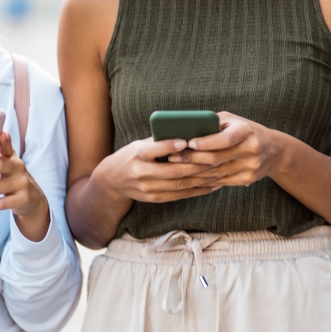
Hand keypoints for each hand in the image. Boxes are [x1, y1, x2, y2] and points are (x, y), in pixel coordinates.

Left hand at [0, 132, 53, 240]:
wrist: (31, 200)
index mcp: (12, 158)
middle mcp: (19, 168)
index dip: (5, 140)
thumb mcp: (6, 166)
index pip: (8, 147)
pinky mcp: (23, 199)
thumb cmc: (10, 180)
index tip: (1, 133)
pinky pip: (2, 202)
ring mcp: (22, 183)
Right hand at [92, 137, 223, 203]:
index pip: (152, 150)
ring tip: (218, 171)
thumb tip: (187, 133)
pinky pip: (180, 195)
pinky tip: (211, 185)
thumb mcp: (138, 145)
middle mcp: (141, 173)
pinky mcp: (154, 198)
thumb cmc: (131, 156)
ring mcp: (148, 189)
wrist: (112, 181)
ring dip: (201, 179)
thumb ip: (158, 141)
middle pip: (172, 171)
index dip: (168, 146)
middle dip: (196, 165)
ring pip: (180, 184)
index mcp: (136, 155)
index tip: (184, 141)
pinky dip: (197, 190)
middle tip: (216, 158)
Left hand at [172, 112, 285, 186]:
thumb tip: (186, 129)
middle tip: (172, 158)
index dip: (206, 142)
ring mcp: (250, 166)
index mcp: (246, 130)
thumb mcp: (234, 120)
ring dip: (194, 172)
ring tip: (176, 168)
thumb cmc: (246, 130)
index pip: (225, 139)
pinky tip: (190, 178)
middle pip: (217, 158)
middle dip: (192, 158)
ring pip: (216, 172)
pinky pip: (222, 181)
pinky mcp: (248, 179)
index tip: (189, 143)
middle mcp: (251, 149)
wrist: (275, 150)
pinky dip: (204, 180)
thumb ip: (213, 123)